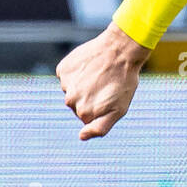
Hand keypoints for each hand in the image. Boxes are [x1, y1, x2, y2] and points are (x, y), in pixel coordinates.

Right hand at [56, 20, 150, 140]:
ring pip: (73, 89)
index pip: (87, 117)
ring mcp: (65, 84)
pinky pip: (68, 76)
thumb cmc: (123, 82)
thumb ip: (99, 128)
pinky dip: (77, 72)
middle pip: (78, 104)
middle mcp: (70, 100)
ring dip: (83, 83)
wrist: (120, 50)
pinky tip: (90, 66)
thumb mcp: (118, 110)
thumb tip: (81, 136)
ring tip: (99, 74)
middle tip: (105, 85)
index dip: (100, 108)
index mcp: (83, 113)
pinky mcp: (63, 69)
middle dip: (90, 97)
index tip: (109, 97)